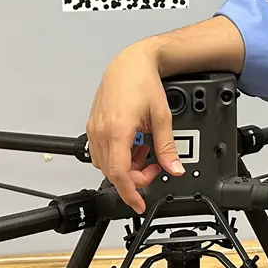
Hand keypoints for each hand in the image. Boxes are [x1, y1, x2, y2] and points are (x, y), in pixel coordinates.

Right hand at [86, 42, 185, 214]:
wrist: (130, 63)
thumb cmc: (143, 82)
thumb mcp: (162, 118)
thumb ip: (167, 147)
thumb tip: (174, 168)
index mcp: (117, 131)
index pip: (119, 174)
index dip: (129, 193)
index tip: (138, 204)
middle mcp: (101, 131)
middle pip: (113, 172)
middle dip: (134, 177)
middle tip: (153, 167)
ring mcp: (94, 128)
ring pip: (105, 163)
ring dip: (125, 165)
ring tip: (144, 151)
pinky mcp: (93, 124)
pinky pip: (101, 151)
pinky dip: (117, 155)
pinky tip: (132, 144)